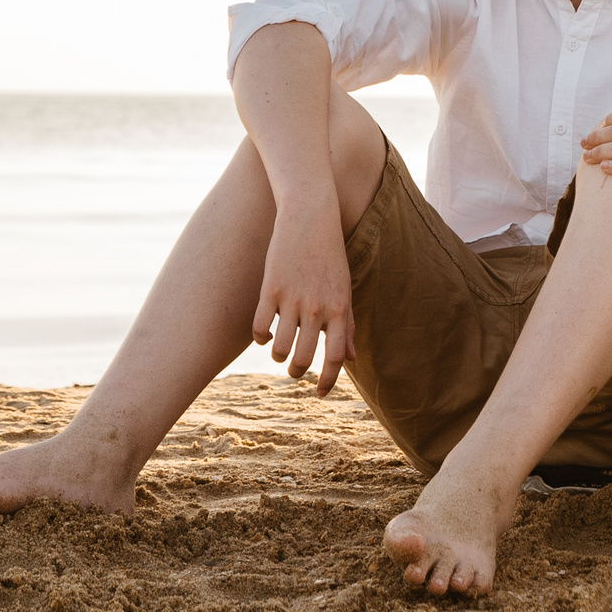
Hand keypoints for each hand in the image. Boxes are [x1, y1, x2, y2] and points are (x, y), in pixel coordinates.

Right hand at [252, 200, 355, 394]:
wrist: (311, 217)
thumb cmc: (330, 255)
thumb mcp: (345, 289)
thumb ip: (347, 325)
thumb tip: (350, 359)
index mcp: (339, 309)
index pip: (335, 358)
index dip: (328, 381)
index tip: (321, 394)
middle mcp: (316, 308)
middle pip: (304, 358)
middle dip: (298, 371)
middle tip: (295, 370)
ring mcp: (292, 299)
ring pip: (279, 348)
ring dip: (279, 357)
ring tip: (280, 353)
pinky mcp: (270, 289)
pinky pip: (260, 328)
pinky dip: (261, 338)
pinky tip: (264, 334)